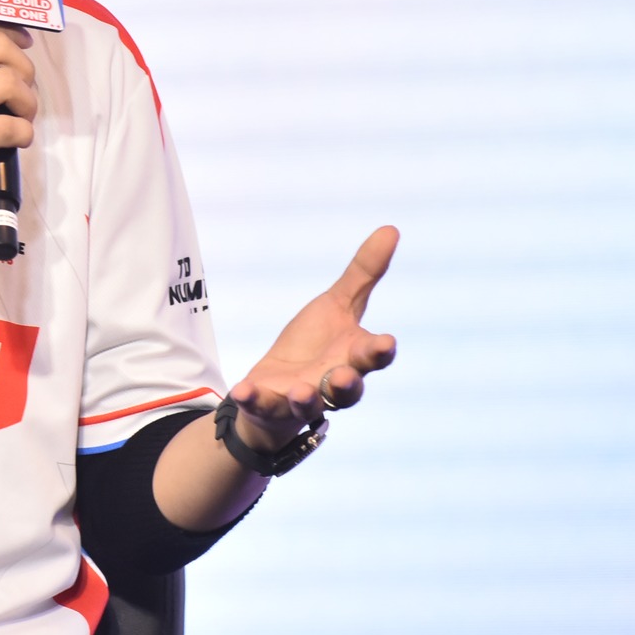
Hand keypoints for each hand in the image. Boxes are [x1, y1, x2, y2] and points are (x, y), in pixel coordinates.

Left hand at [227, 226, 398, 452]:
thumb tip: (391, 228)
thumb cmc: (317, 345)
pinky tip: (242, 391)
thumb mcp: (338, 304)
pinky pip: (261, 405)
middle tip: (343, 376)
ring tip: (301, 392)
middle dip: (346, 384)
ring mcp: (302, 399)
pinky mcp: (269, 406)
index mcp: (353, 357)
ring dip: (306, 399)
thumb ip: (364, 273)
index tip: (387, 342)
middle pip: (347, 390)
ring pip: (308, 405)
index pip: (373, 356)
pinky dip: (253, 399)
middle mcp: (332, 384)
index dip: (380, 350)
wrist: (280, 384)